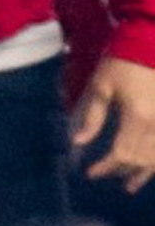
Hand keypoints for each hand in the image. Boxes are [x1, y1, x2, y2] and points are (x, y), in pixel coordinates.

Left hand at [74, 56, 154, 187]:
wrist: (152, 40)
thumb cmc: (123, 61)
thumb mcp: (101, 87)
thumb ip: (92, 117)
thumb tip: (79, 142)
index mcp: (138, 117)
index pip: (121, 153)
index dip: (106, 167)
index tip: (91, 174)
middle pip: (142, 158)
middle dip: (123, 171)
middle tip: (109, 178)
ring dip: (145, 172)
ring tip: (132, 185)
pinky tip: (151, 167)